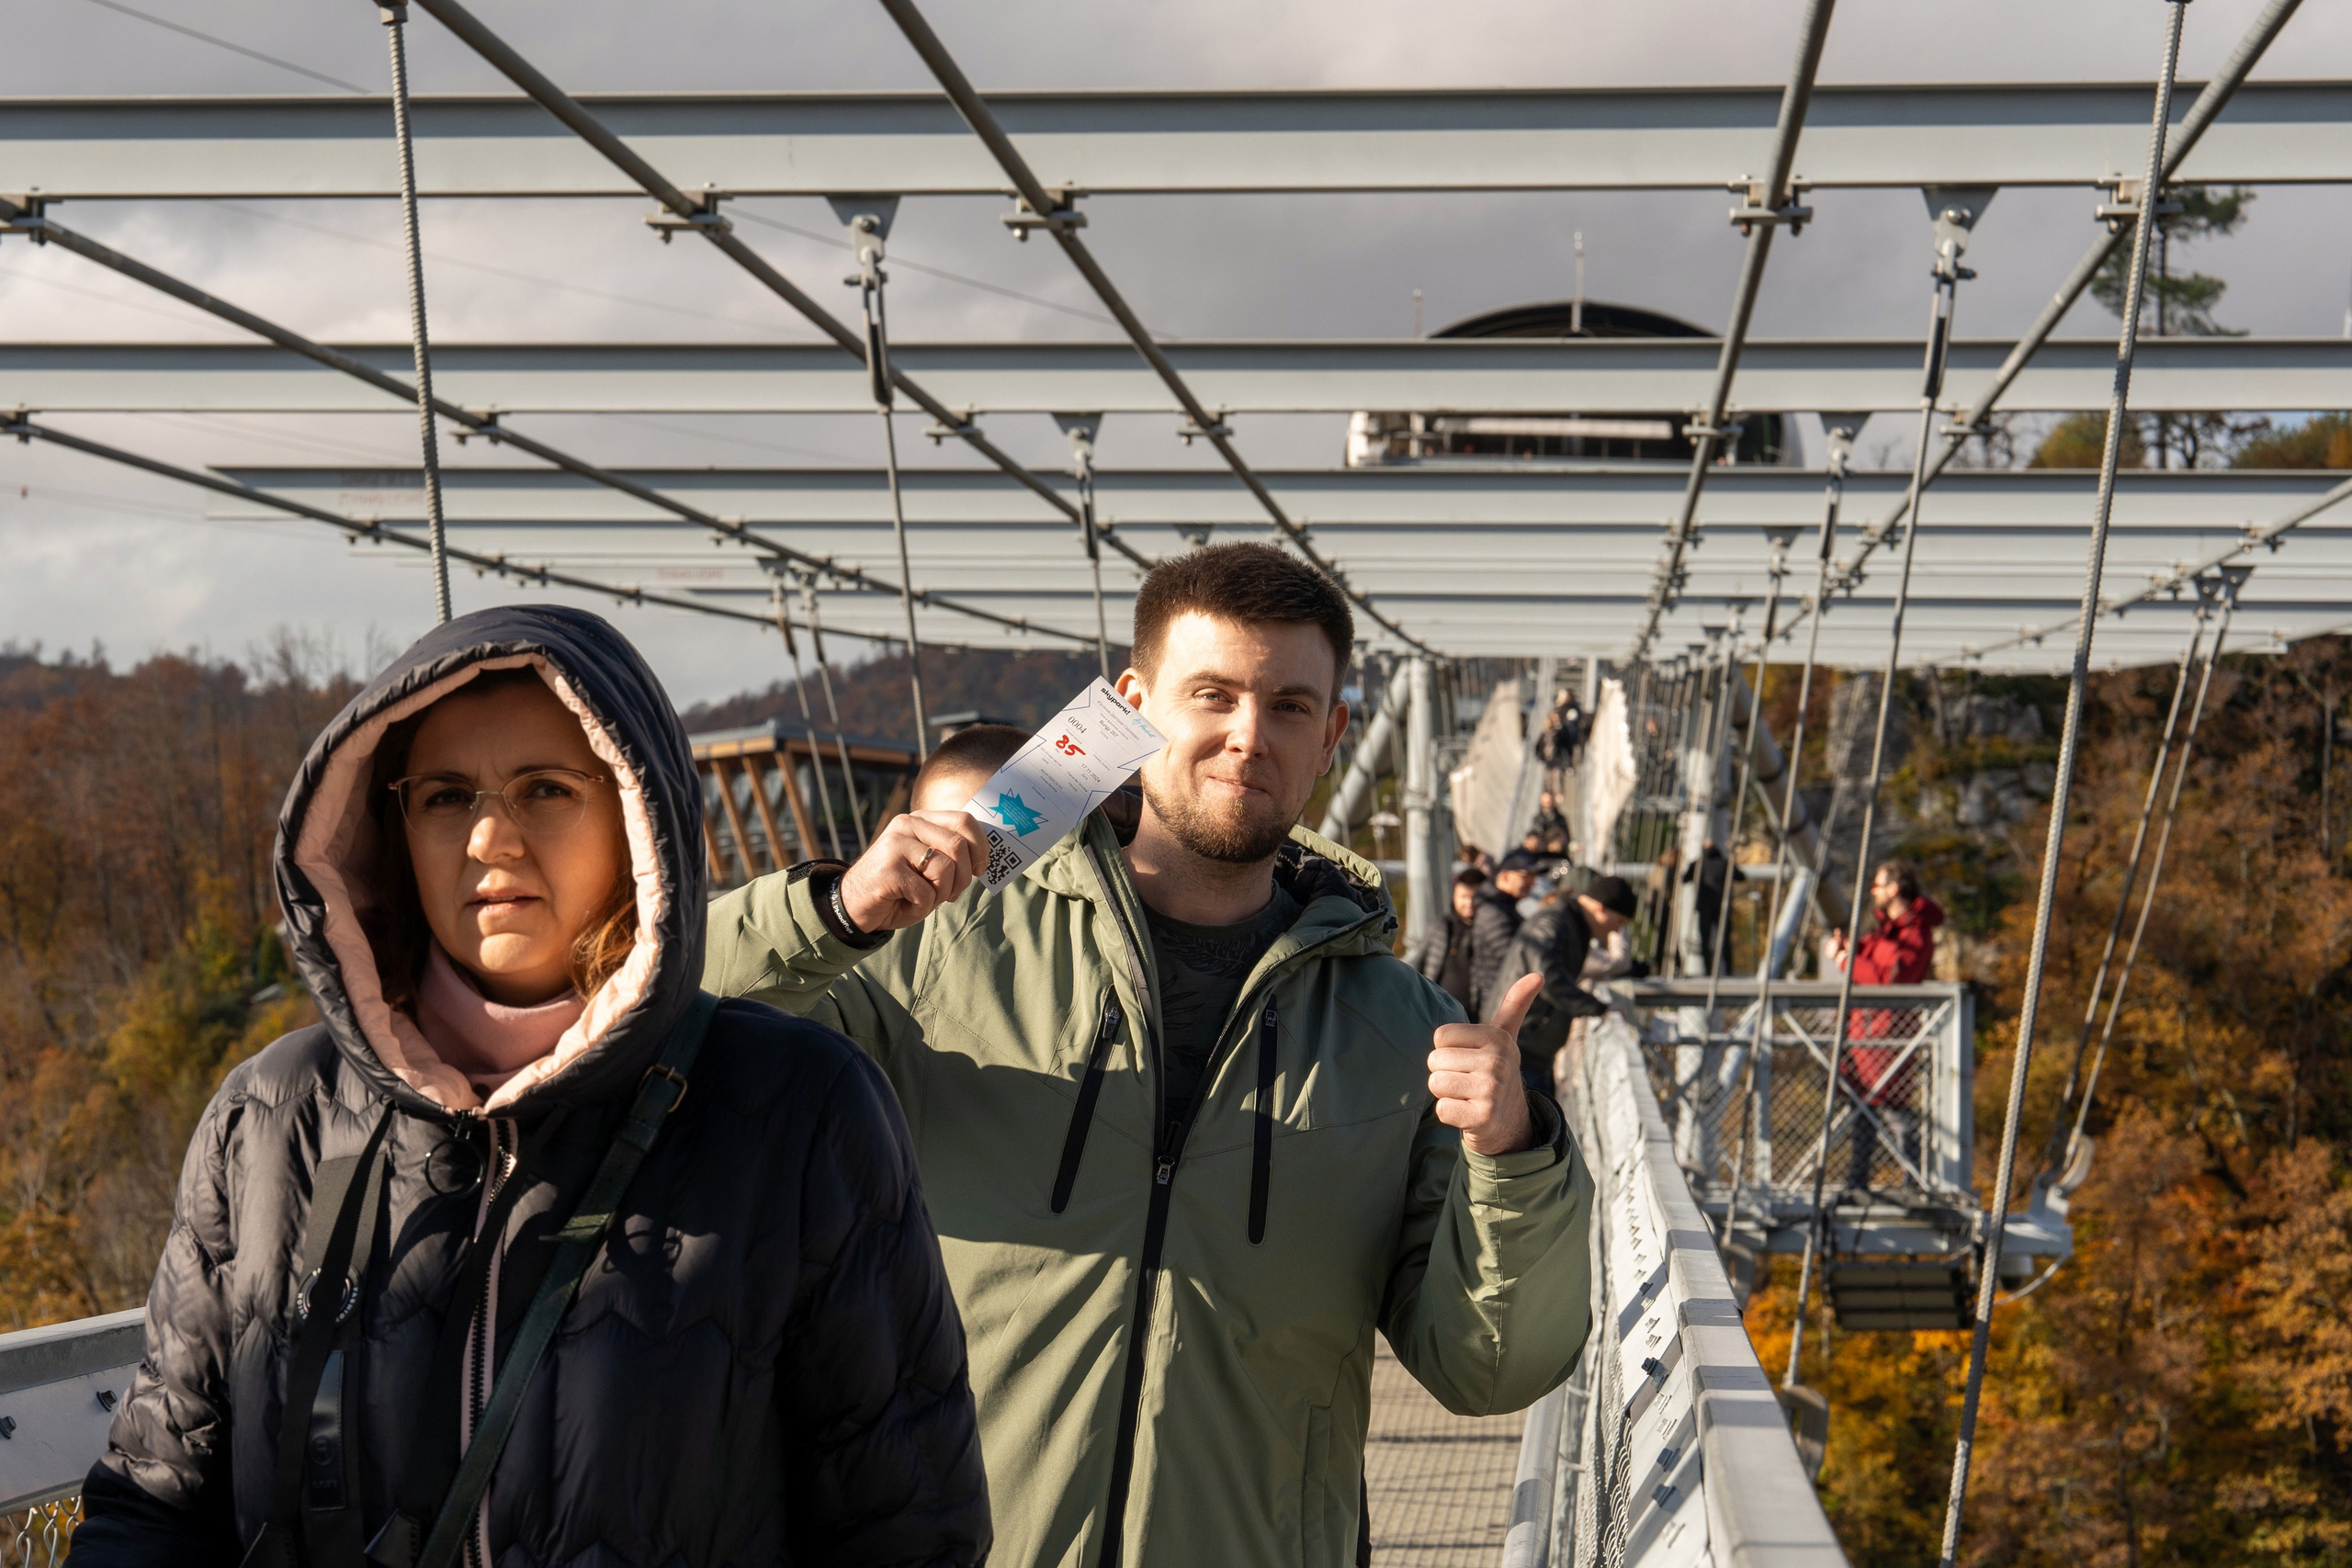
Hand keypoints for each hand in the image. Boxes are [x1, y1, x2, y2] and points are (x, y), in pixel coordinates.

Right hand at [837, 810, 992, 932]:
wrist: (853, 906)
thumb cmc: (898, 889)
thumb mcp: (928, 866)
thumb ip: (950, 856)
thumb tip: (983, 860)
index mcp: (920, 820)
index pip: (964, 820)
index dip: (981, 847)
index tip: (979, 869)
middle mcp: (907, 824)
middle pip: (958, 845)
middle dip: (963, 878)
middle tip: (951, 895)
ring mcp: (895, 844)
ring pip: (945, 869)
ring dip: (942, 894)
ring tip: (924, 899)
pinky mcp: (888, 868)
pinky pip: (926, 893)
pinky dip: (922, 908)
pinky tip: (905, 904)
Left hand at [1428, 971, 1540, 1156]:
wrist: (1509, 1122)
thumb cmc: (1496, 1072)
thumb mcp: (1505, 1036)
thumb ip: (1515, 1004)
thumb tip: (1538, 975)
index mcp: (1497, 1037)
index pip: (1440, 1036)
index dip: (1448, 1051)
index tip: (1468, 1060)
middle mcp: (1497, 1060)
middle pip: (1435, 1060)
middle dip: (1445, 1073)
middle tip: (1467, 1081)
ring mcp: (1492, 1090)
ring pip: (1435, 1083)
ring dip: (1446, 1093)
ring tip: (1467, 1095)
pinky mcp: (1484, 1117)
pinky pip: (1441, 1109)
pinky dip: (1449, 1114)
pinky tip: (1468, 1114)